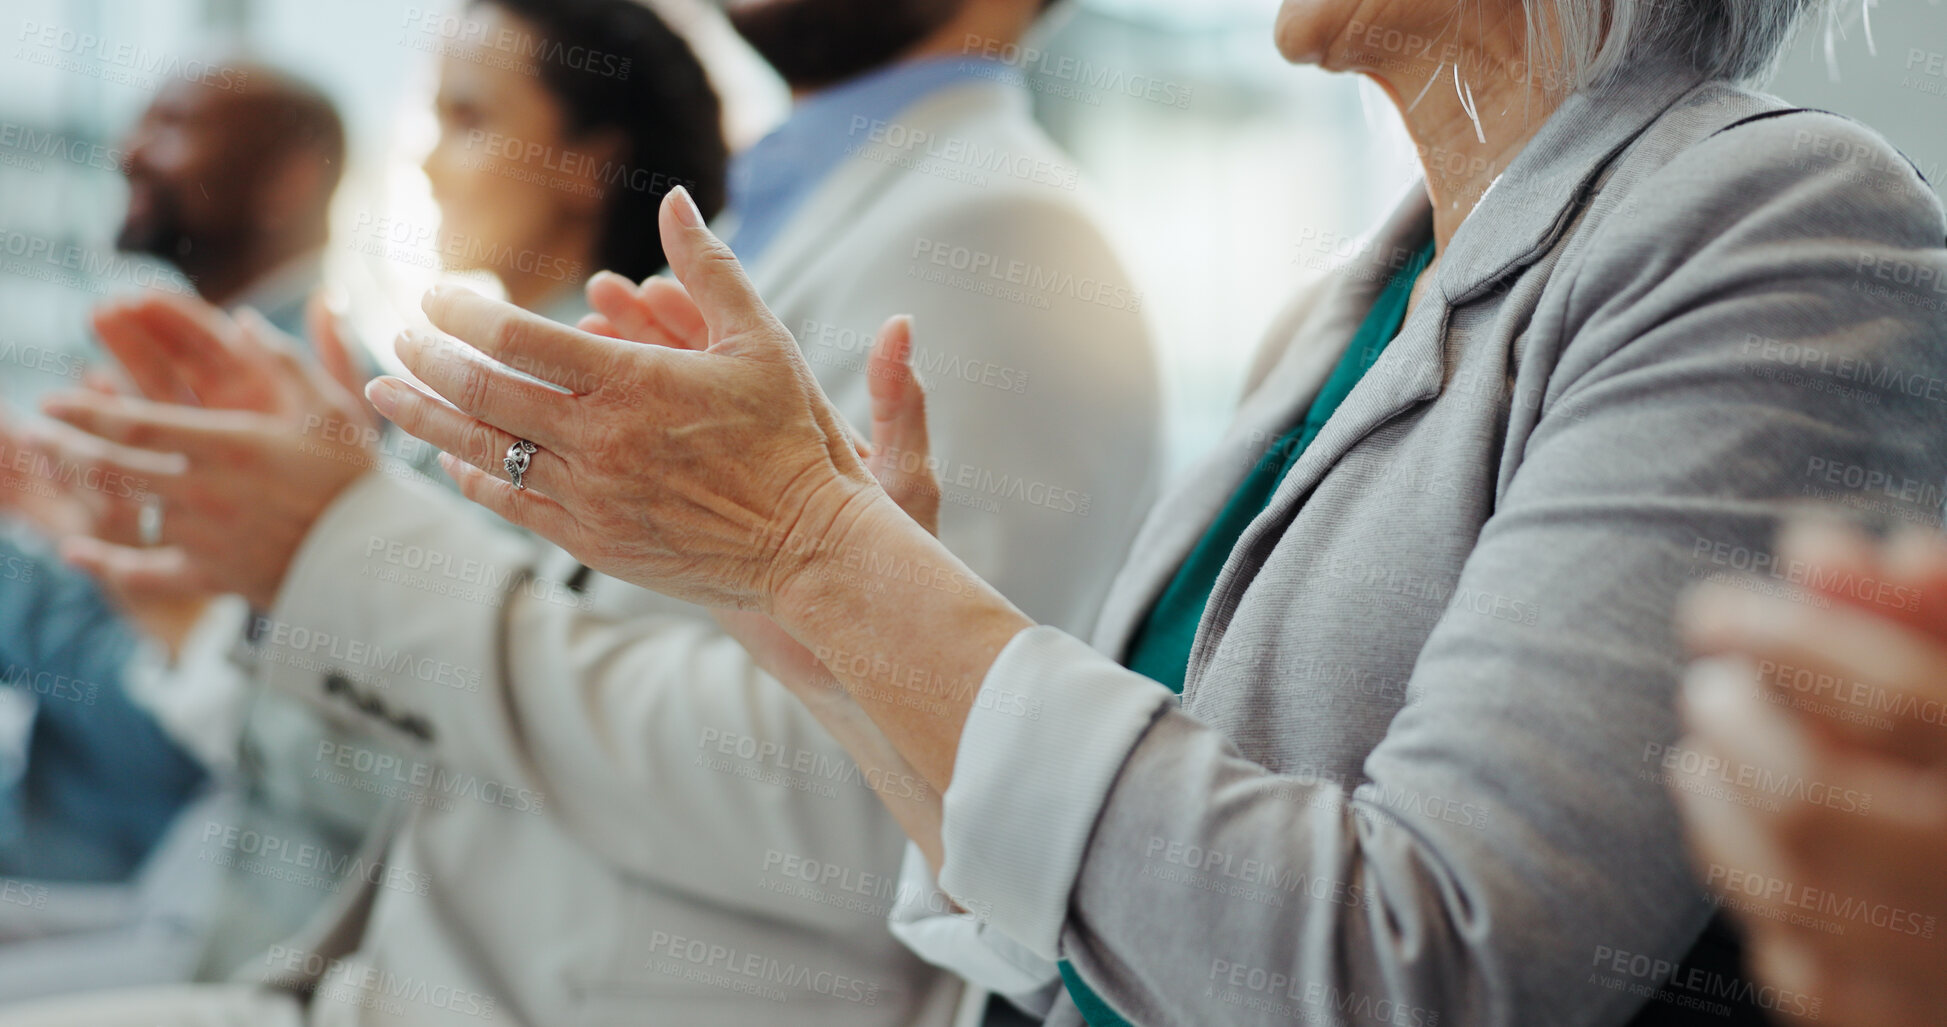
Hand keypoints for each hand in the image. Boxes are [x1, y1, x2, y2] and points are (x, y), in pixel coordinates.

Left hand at [38, 294, 379, 608]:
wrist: (374, 560)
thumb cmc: (354, 478)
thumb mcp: (331, 408)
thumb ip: (288, 359)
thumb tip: (243, 320)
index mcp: (232, 446)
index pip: (139, 425)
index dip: (88, 411)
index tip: (52, 398)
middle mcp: (207, 492)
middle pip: (115, 467)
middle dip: (63, 446)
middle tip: (29, 430)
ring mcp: (204, 537)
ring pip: (125, 511)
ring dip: (79, 487)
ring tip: (49, 466)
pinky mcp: (209, 575)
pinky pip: (146, 572)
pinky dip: (107, 565)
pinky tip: (74, 552)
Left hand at [369, 186, 898, 612]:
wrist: (808, 547)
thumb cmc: (791, 438)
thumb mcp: (760, 341)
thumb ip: (708, 268)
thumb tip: (673, 199)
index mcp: (632, 383)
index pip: (517, 338)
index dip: (464, 311)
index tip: (437, 295)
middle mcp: (599, 441)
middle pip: (483, 394)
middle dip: (430, 360)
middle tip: (399, 336)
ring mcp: (590, 497)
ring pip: (483, 453)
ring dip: (425, 419)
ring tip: (382, 391)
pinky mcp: (593, 543)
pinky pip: (513, 506)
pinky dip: (473, 478)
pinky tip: (448, 459)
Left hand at [1672, 520, 1946, 1024]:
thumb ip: (1924, 613)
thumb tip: (1813, 549)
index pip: (1900, 703)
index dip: (1792, 642)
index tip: (1713, 611)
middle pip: (1816, 805)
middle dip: (1738, 733)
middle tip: (1708, 689)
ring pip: (1791, 897)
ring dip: (1719, 813)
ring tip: (1701, 757)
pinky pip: (1807, 979)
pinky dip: (1760, 906)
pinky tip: (1742, 850)